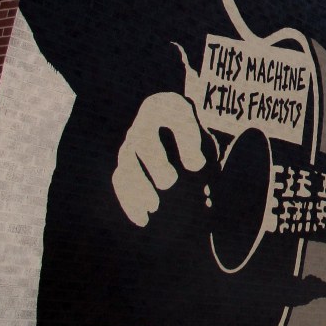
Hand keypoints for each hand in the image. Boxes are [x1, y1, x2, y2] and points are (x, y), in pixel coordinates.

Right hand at [111, 92, 208, 225]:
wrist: (183, 130)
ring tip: (155, 206)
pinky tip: (144, 219)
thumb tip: (194, 164)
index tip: (199, 164)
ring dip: (139, 186)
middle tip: (170, 183)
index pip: (174, 117)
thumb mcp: (204, 131)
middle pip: (143, 141)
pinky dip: (130, 201)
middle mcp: (142, 124)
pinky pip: (121, 181)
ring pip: (127, 163)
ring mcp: (130, 144)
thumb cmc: (197, 129)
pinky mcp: (125, 164)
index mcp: (164, 106)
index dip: (186, 139)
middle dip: (155, 163)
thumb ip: (200, 143)